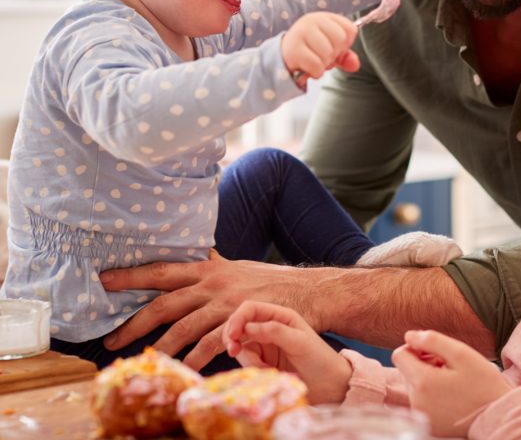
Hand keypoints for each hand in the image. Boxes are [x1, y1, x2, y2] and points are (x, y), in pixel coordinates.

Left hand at [100, 252, 318, 370]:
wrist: (308, 290)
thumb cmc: (272, 281)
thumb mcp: (239, 267)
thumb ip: (216, 264)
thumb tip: (199, 254)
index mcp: (210, 268)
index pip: (164, 271)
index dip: (134, 275)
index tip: (106, 280)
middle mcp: (214, 283)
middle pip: (165, 302)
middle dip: (134, 320)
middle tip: (110, 339)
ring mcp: (227, 303)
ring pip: (183, 327)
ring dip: (159, 347)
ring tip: (142, 361)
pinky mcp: (241, 322)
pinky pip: (212, 344)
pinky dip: (196, 359)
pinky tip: (185, 370)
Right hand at [223, 301, 351, 403]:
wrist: (330, 387)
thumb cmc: (319, 359)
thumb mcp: (300, 342)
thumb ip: (275, 331)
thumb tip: (247, 328)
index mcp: (280, 316)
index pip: (250, 309)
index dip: (237, 319)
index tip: (232, 335)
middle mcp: (269, 329)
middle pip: (240, 328)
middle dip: (233, 339)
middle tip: (233, 351)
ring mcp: (265, 347)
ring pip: (242, 349)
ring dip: (249, 361)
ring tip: (269, 370)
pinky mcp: (263, 365)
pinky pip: (248, 365)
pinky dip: (254, 370)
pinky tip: (270, 375)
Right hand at [281, 12, 358, 78]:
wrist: (283, 58)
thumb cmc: (311, 51)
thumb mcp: (331, 51)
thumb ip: (346, 56)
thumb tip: (355, 65)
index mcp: (324, 17)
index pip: (350, 29)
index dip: (346, 43)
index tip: (334, 46)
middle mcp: (311, 20)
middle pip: (340, 39)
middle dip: (334, 53)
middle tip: (322, 55)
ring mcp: (300, 33)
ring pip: (328, 53)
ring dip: (324, 64)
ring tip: (314, 60)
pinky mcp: (293, 49)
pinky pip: (317, 66)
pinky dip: (316, 72)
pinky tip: (307, 68)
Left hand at [392, 329, 509, 436]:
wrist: (499, 415)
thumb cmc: (482, 382)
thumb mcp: (461, 353)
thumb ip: (432, 340)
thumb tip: (409, 335)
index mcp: (422, 382)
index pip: (399, 355)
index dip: (415, 348)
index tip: (435, 353)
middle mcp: (417, 401)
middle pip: (406, 370)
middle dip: (423, 362)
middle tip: (448, 366)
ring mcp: (422, 415)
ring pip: (413, 384)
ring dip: (427, 377)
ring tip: (451, 380)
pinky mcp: (429, 425)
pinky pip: (421, 400)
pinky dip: (431, 393)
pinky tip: (451, 393)